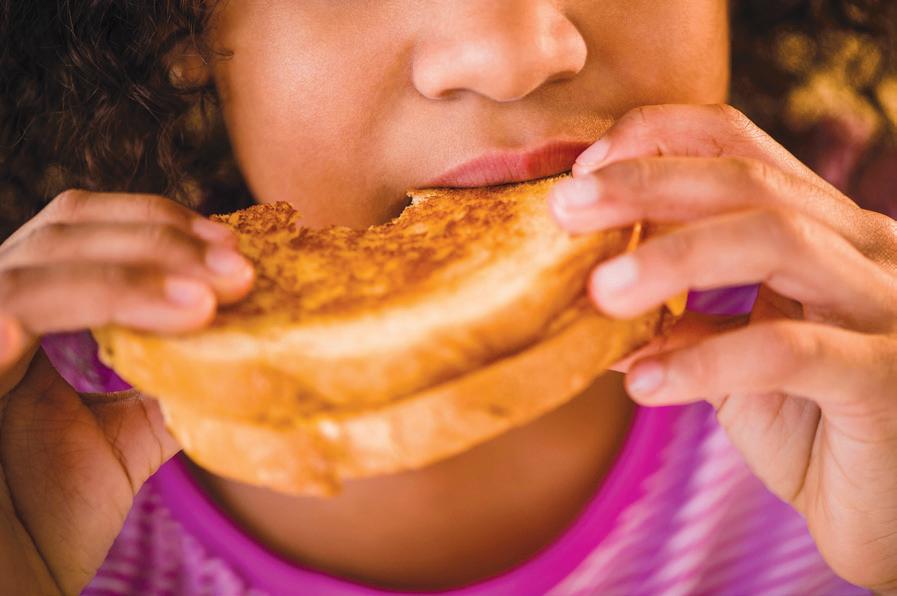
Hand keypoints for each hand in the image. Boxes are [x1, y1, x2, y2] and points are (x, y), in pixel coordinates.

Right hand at [0, 190, 253, 592]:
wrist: (5, 590)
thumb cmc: (42, 522)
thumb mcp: (123, 441)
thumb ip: (163, 386)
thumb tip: (235, 344)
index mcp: (19, 322)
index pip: (81, 233)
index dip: (157, 226)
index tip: (234, 250)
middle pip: (65, 222)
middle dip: (162, 232)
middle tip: (240, 266)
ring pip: (49, 251)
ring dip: (152, 259)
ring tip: (226, 289)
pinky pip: (24, 300)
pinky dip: (114, 294)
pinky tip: (188, 313)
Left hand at [549, 104, 896, 590]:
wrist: (889, 510)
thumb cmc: (814, 428)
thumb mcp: (735, 365)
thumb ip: (681, 326)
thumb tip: (589, 305)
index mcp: (824, 233)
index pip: (742, 149)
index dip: (659, 140)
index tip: (581, 171)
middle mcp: (864, 251)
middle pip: (751, 181)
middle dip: (648, 183)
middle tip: (564, 206)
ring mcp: (887, 307)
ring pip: (778, 240)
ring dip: (673, 258)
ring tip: (598, 291)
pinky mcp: (888, 377)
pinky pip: (791, 350)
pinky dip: (706, 362)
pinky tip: (643, 385)